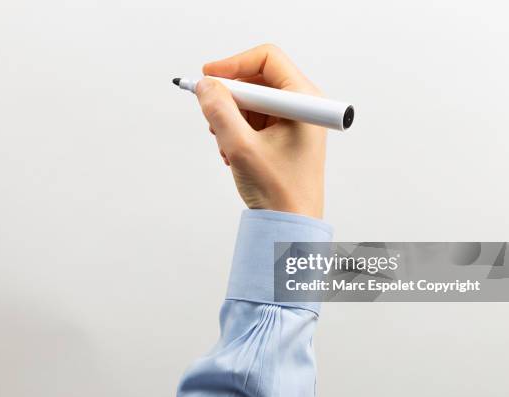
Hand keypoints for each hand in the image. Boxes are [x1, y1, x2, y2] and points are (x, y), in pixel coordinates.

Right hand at [196, 44, 326, 218]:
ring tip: (225, 145)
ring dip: (231, 119)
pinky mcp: (284, 136)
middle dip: (230, 98)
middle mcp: (302, 106)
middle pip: (257, 80)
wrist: (290, 225)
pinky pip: (254, 120)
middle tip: (212, 118)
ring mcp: (294, 121)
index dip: (233, 64)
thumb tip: (204, 85)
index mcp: (304, 101)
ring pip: (252, 102)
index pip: (266, 59)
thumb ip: (219, 110)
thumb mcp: (240, 146)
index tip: (208, 77)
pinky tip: (233, 153)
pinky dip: (238, 132)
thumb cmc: (279, 191)